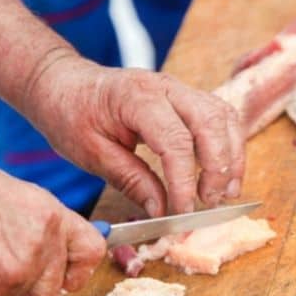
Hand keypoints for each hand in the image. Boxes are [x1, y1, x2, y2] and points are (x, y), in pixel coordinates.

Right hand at [0, 160, 105, 295]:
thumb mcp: (12, 201)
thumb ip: (32, 230)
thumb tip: (37, 258)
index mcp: (52, 215)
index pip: (91, 250)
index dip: (78, 271)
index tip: (64, 278)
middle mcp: (47, 239)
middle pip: (51, 288)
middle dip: (20, 290)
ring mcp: (27, 263)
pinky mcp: (0, 283)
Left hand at [27, 56, 245, 215]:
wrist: (64, 84)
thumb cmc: (72, 114)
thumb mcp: (92, 154)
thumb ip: (130, 181)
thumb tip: (161, 211)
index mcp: (136, 97)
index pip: (175, 141)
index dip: (184, 181)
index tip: (184, 211)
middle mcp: (166, 87)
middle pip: (211, 123)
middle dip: (218, 167)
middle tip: (211, 203)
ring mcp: (180, 89)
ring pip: (223, 117)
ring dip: (231, 157)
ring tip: (226, 193)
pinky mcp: (186, 99)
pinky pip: (220, 117)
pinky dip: (228, 145)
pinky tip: (223, 174)